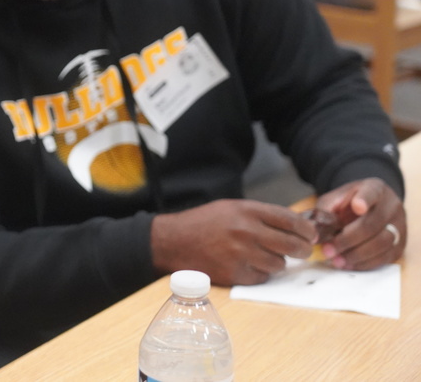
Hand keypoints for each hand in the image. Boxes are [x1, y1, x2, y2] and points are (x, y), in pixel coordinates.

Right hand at [151, 199, 315, 285]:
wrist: (173, 241)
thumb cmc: (203, 222)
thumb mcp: (231, 208)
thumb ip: (260, 215)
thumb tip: (294, 226)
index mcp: (246, 211)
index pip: (289, 220)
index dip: (306, 229)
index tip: (311, 234)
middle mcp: (246, 231)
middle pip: (291, 244)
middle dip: (302, 249)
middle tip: (302, 250)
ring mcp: (240, 254)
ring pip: (279, 264)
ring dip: (277, 262)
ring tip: (266, 256)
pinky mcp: (234, 274)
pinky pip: (262, 277)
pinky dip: (260, 273)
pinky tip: (250, 265)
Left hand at [314, 178, 405, 270]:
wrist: (369, 208)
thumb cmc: (349, 204)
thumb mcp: (334, 200)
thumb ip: (325, 211)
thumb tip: (313, 231)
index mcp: (374, 189)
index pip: (372, 192)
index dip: (365, 199)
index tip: (357, 206)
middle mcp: (390, 206)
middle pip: (373, 223)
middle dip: (348, 239)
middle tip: (329, 249)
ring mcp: (399, 226)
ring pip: (382, 243)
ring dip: (356, 254)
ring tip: (337, 260)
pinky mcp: (400, 245)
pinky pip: (385, 257)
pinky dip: (365, 263)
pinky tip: (348, 264)